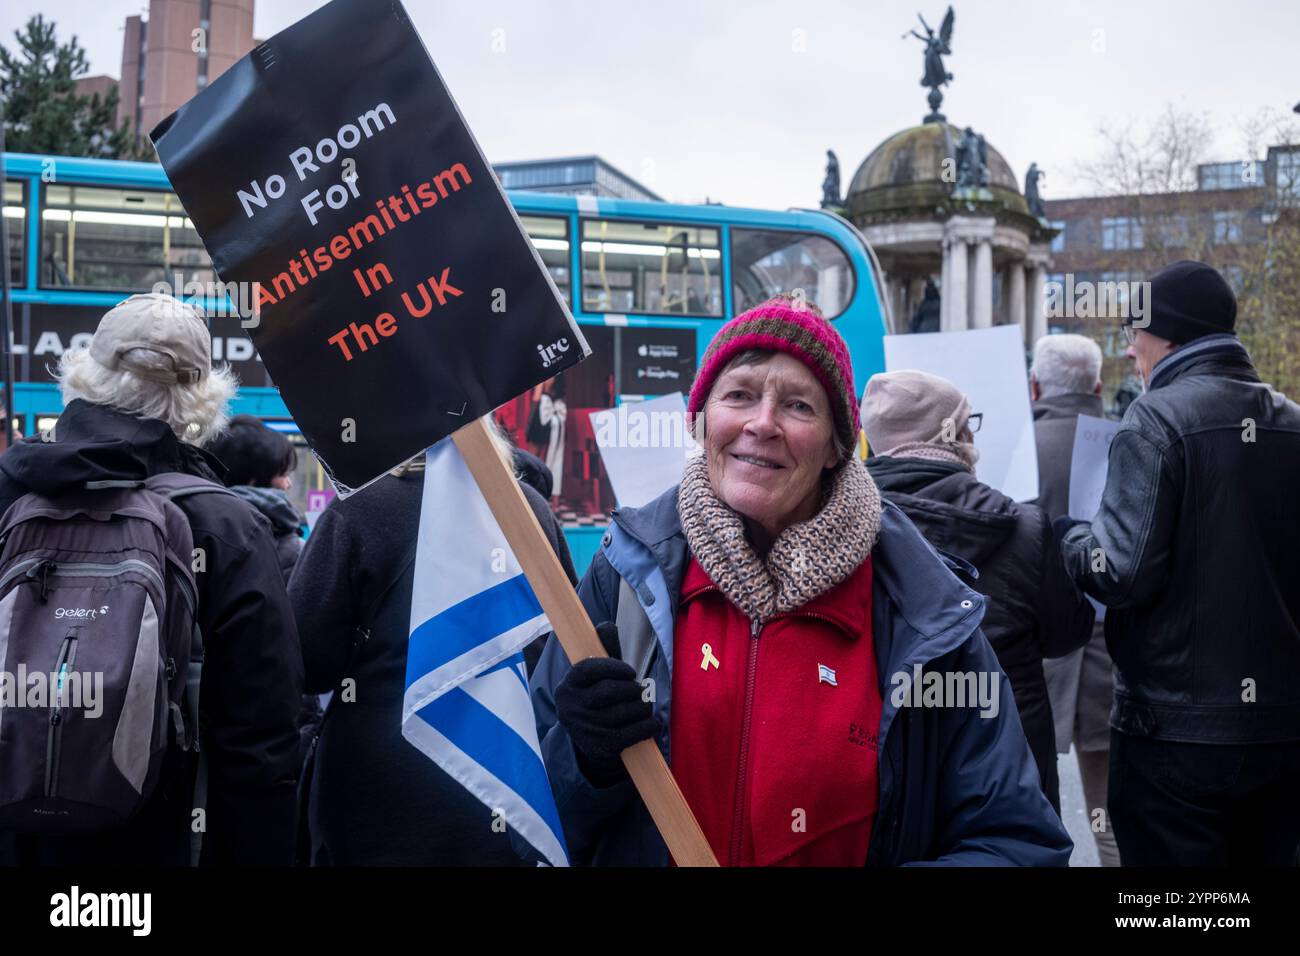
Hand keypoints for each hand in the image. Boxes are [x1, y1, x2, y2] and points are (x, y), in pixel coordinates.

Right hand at [554, 622, 657, 785]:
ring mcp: (585, 730)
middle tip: (641, 690)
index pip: (589, 669)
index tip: (630, 671)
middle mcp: (571, 708)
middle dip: (632, 689)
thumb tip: (608, 625)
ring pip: (624, 713)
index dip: (614, 667)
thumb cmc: (596, 698)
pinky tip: (652, 722)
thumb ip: (603, 649)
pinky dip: (648, 726)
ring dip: (643, 707)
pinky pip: (632, 734)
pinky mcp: (600, 747)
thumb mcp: (595, 675)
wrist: (587, 743)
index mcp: (567, 686)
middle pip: (609, 692)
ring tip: (646, 705)